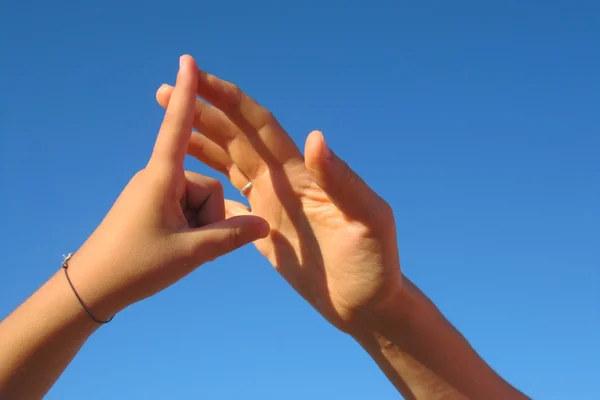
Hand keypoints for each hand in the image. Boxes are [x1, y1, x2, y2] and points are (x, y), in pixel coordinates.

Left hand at [67, 56, 268, 319]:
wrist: (93, 288)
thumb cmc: (137, 266)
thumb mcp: (191, 253)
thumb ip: (232, 236)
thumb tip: (266, 224)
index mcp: (163, 178)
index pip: (178, 128)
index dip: (189, 95)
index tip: (189, 61)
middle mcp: (159, 177)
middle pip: (207, 186)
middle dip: (210, 217)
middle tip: (194, 248)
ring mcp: (154, 191)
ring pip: (199, 201)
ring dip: (202, 227)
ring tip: (186, 252)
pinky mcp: (152, 205)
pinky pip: (186, 208)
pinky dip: (192, 229)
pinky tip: (181, 250)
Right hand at [156, 70, 402, 331]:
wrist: (366, 303)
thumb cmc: (375, 264)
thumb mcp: (367, 220)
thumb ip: (341, 182)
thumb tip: (314, 138)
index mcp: (302, 174)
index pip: (260, 126)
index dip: (230, 100)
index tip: (199, 78)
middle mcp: (283, 182)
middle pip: (235, 138)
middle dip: (203, 114)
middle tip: (164, 93)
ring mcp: (272, 205)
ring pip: (228, 164)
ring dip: (200, 144)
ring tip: (168, 129)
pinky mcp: (263, 229)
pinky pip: (228, 200)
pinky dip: (207, 186)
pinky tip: (185, 179)